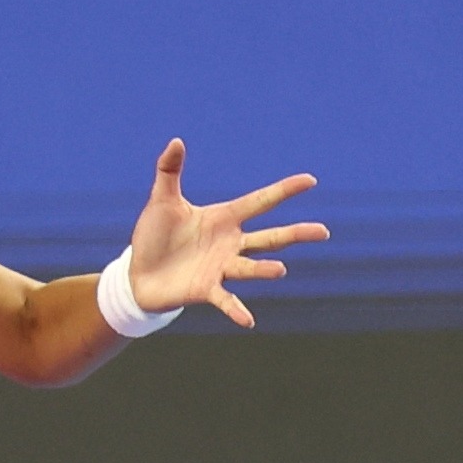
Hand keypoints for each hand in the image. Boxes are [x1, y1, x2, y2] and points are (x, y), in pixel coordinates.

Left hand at [127, 139, 328, 328]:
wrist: (138, 273)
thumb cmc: (154, 236)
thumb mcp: (162, 200)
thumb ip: (169, 171)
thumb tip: (176, 141)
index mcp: (224, 218)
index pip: (260, 201)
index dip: (284, 190)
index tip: (310, 181)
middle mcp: (229, 243)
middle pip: (270, 237)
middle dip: (296, 234)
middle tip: (324, 231)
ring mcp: (220, 268)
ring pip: (250, 267)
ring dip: (264, 270)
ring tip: (280, 271)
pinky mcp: (206, 290)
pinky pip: (225, 300)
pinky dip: (236, 310)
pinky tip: (249, 321)